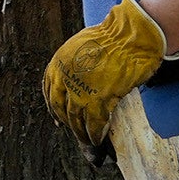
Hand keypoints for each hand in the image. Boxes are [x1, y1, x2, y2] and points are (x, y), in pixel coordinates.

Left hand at [42, 0, 167, 146]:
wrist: (129, 37)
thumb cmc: (111, 39)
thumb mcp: (79, 47)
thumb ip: (74, 66)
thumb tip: (78, 82)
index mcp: (57, 65)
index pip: (49, 93)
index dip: (54, 109)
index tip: (58, 120)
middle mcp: (64, 80)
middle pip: (61, 109)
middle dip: (68, 124)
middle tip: (75, 133)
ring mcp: (80, 92)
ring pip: (76, 120)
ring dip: (81, 134)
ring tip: (87, 143)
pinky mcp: (99, 100)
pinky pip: (95, 124)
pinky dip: (96, 134)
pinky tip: (98, 141)